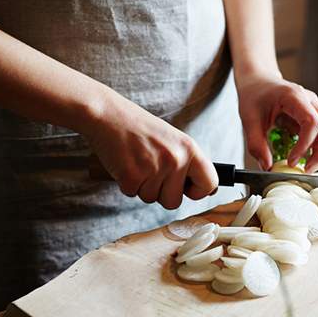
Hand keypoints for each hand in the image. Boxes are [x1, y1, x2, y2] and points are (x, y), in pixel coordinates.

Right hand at [81, 92, 217, 207]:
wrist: (107, 114)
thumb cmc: (139, 128)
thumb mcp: (173, 140)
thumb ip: (187, 162)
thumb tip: (208, 190)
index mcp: (190, 148)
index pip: (209, 183)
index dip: (198, 191)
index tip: (187, 189)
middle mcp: (175, 159)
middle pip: (174, 202)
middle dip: (161, 193)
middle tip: (151, 170)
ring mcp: (154, 168)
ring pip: (151, 199)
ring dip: (142, 186)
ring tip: (137, 161)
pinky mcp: (132, 176)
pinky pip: (132, 194)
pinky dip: (126, 184)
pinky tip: (125, 163)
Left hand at [237, 74, 317, 171]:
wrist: (259, 82)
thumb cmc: (254, 97)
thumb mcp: (248, 120)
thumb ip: (256, 144)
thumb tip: (268, 167)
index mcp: (294, 97)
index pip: (312, 122)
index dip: (305, 145)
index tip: (291, 161)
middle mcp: (311, 100)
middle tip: (306, 171)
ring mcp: (316, 107)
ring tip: (309, 168)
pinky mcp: (317, 116)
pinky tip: (310, 160)